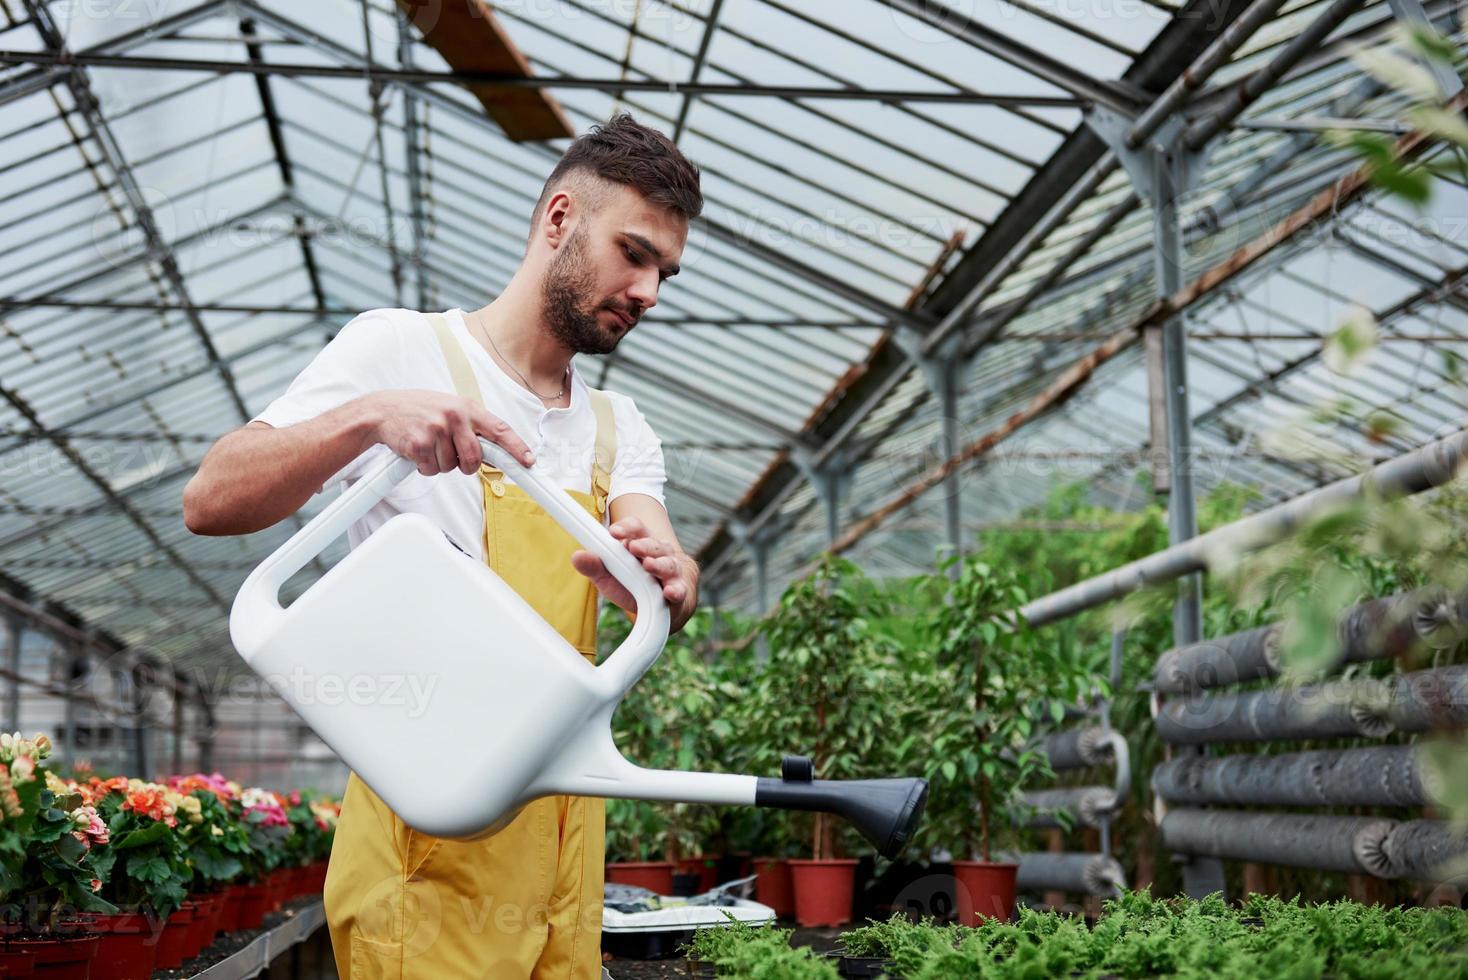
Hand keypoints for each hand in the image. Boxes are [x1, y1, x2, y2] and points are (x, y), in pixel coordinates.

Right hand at [362, 389, 533, 475]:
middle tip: (451, 455)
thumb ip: (472, 426)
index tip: (529, 462)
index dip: (517, 448)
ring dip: (440, 463)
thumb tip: (497, 452)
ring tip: (429, 445)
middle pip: (474, 458)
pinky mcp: (419, 443)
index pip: (500, 429)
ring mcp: (436, 429)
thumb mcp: (450, 409)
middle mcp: (454, 416)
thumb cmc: (420, 410)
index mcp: (466, 407)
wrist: (383, 410)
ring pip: (451, 467)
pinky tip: (417, 450)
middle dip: (465, 465)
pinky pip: (431, 469)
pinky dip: (424, 466)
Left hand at [571, 517, 697, 630]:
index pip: (636, 529)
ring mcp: (671, 571)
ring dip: (658, 564)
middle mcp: (658, 553)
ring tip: (648, 566)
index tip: (613, 532)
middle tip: (632, 546)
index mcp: (640, 544)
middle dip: (643, 545)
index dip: (626, 528)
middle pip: (652, 544)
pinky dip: (676, 590)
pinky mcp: (679, 590)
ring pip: (667, 564)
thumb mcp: (611, 576)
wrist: (665, 603)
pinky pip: (679, 589)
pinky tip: (670, 592)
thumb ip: (595, 566)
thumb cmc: (635, 585)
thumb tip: (576, 556)